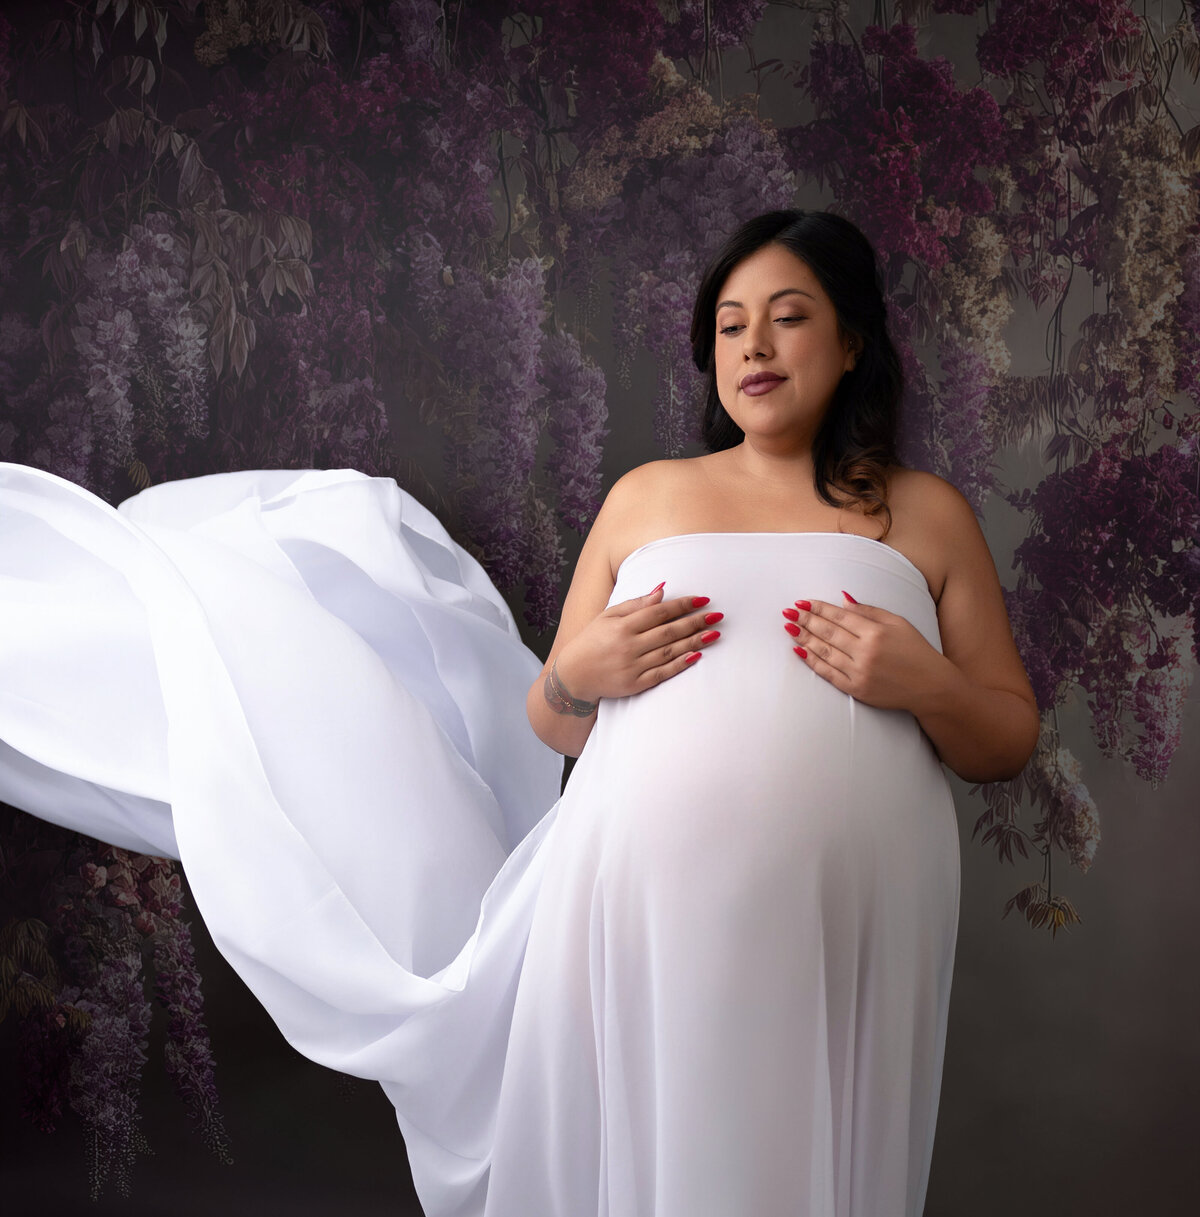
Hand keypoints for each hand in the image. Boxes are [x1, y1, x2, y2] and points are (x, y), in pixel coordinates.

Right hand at [554, 582, 722, 704]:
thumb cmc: (591, 641)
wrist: (574, 676)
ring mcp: (632, 666)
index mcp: (622, 626)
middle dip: (695, 622)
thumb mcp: (608, 616)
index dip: (683, 605)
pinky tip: (696, 656)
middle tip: (717, 615)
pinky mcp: (635, 684)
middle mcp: (628, 645)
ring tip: (714, 634)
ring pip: (669, 652)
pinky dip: (680, 665)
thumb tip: (662, 590)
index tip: (703, 600)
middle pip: (669, 631)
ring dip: (694, 642)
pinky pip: (662, 673)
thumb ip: (635, 604)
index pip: (659, 612)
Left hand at [782, 592, 951, 712]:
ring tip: (789, 627)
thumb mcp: (898, 623)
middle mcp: (866, 651)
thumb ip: (868, 611)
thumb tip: (842, 600)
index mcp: (876, 632)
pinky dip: (812, 661)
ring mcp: (859, 672)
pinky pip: (828, 673)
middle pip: (828, 632)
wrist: (930, 687)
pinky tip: (800, 650)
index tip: (802, 602)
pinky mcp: (856, 689)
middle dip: (806, 620)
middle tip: (789, 612)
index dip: (819, 608)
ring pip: (824, 652)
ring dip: (804, 638)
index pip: (839, 617)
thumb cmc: (916, 651)